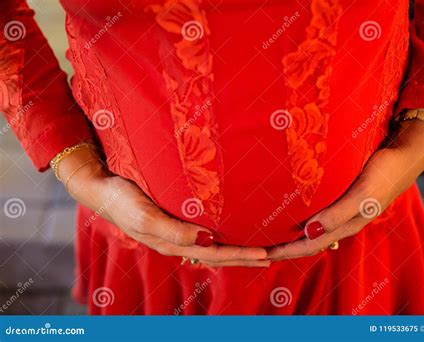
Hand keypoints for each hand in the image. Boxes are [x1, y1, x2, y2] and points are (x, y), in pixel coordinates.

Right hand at [56, 146, 268, 266]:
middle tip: (273, 256)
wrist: (102, 189)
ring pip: (214, 246)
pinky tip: (232, 230)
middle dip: (245, 257)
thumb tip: (207, 240)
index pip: (215, 254)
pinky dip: (223, 235)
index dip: (240, 255)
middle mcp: (179, 242)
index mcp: (174, 244)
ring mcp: (178, 232)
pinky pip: (206, 232)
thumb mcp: (145, 216)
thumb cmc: (122, 200)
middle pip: (219, 254)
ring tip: (260, 248)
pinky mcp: (175, 219)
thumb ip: (173, 231)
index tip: (266, 254)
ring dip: (238, 248)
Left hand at [267, 119, 423, 260]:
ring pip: (311, 232)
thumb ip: (338, 214)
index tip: (261, 256)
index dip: (285, 251)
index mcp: (346, 226)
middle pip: (308, 243)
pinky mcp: (342, 200)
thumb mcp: (362, 194)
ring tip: (269, 237)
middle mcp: (342, 223)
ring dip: (291, 237)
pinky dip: (301, 222)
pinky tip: (291, 217)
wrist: (404, 157)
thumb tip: (309, 233)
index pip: (309, 245)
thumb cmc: (383, 174)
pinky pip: (317, 217)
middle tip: (257, 251)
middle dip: (283, 248)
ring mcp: (342, 213)